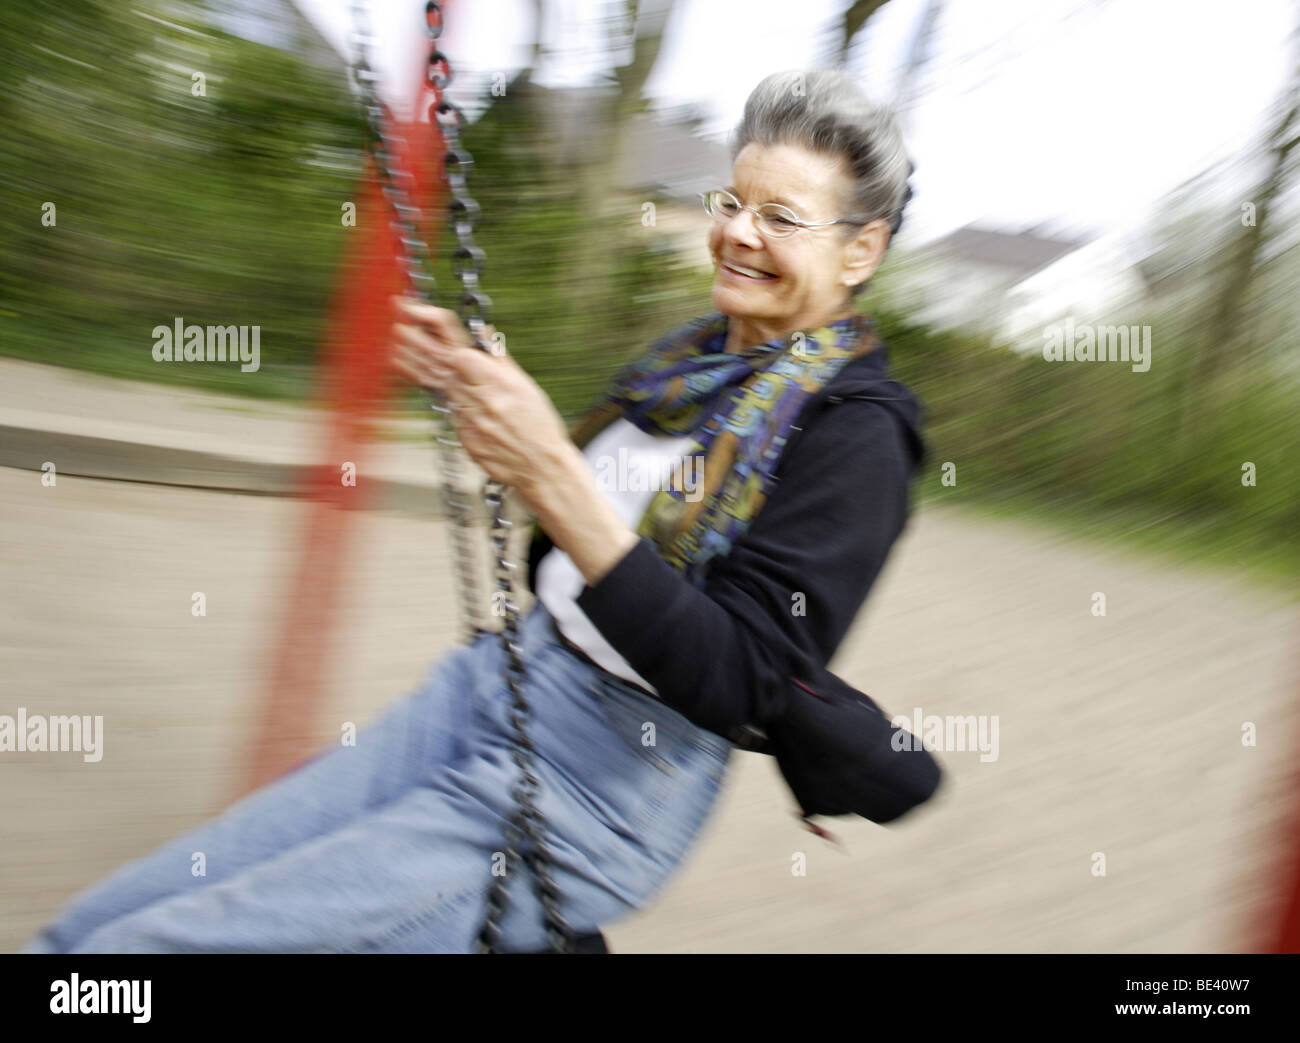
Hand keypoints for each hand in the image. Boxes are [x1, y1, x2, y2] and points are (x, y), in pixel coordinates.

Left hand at [389, 296, 572, 495]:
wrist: (539, 467)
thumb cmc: (539, 426)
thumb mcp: (525, 385)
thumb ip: (498, 357)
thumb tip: (480, 331)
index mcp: (496, 381)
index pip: (457, 348)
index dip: (433, 328)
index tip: (418, 312)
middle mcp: (477, 399)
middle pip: (438, 364)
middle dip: (414, 341)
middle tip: (396, 323)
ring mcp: (466, 419)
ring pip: (433, 385)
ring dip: (412, 362)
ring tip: (394, 347)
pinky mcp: (461, 435)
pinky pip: (444, 407)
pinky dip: (430, 389)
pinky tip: (415, 375)